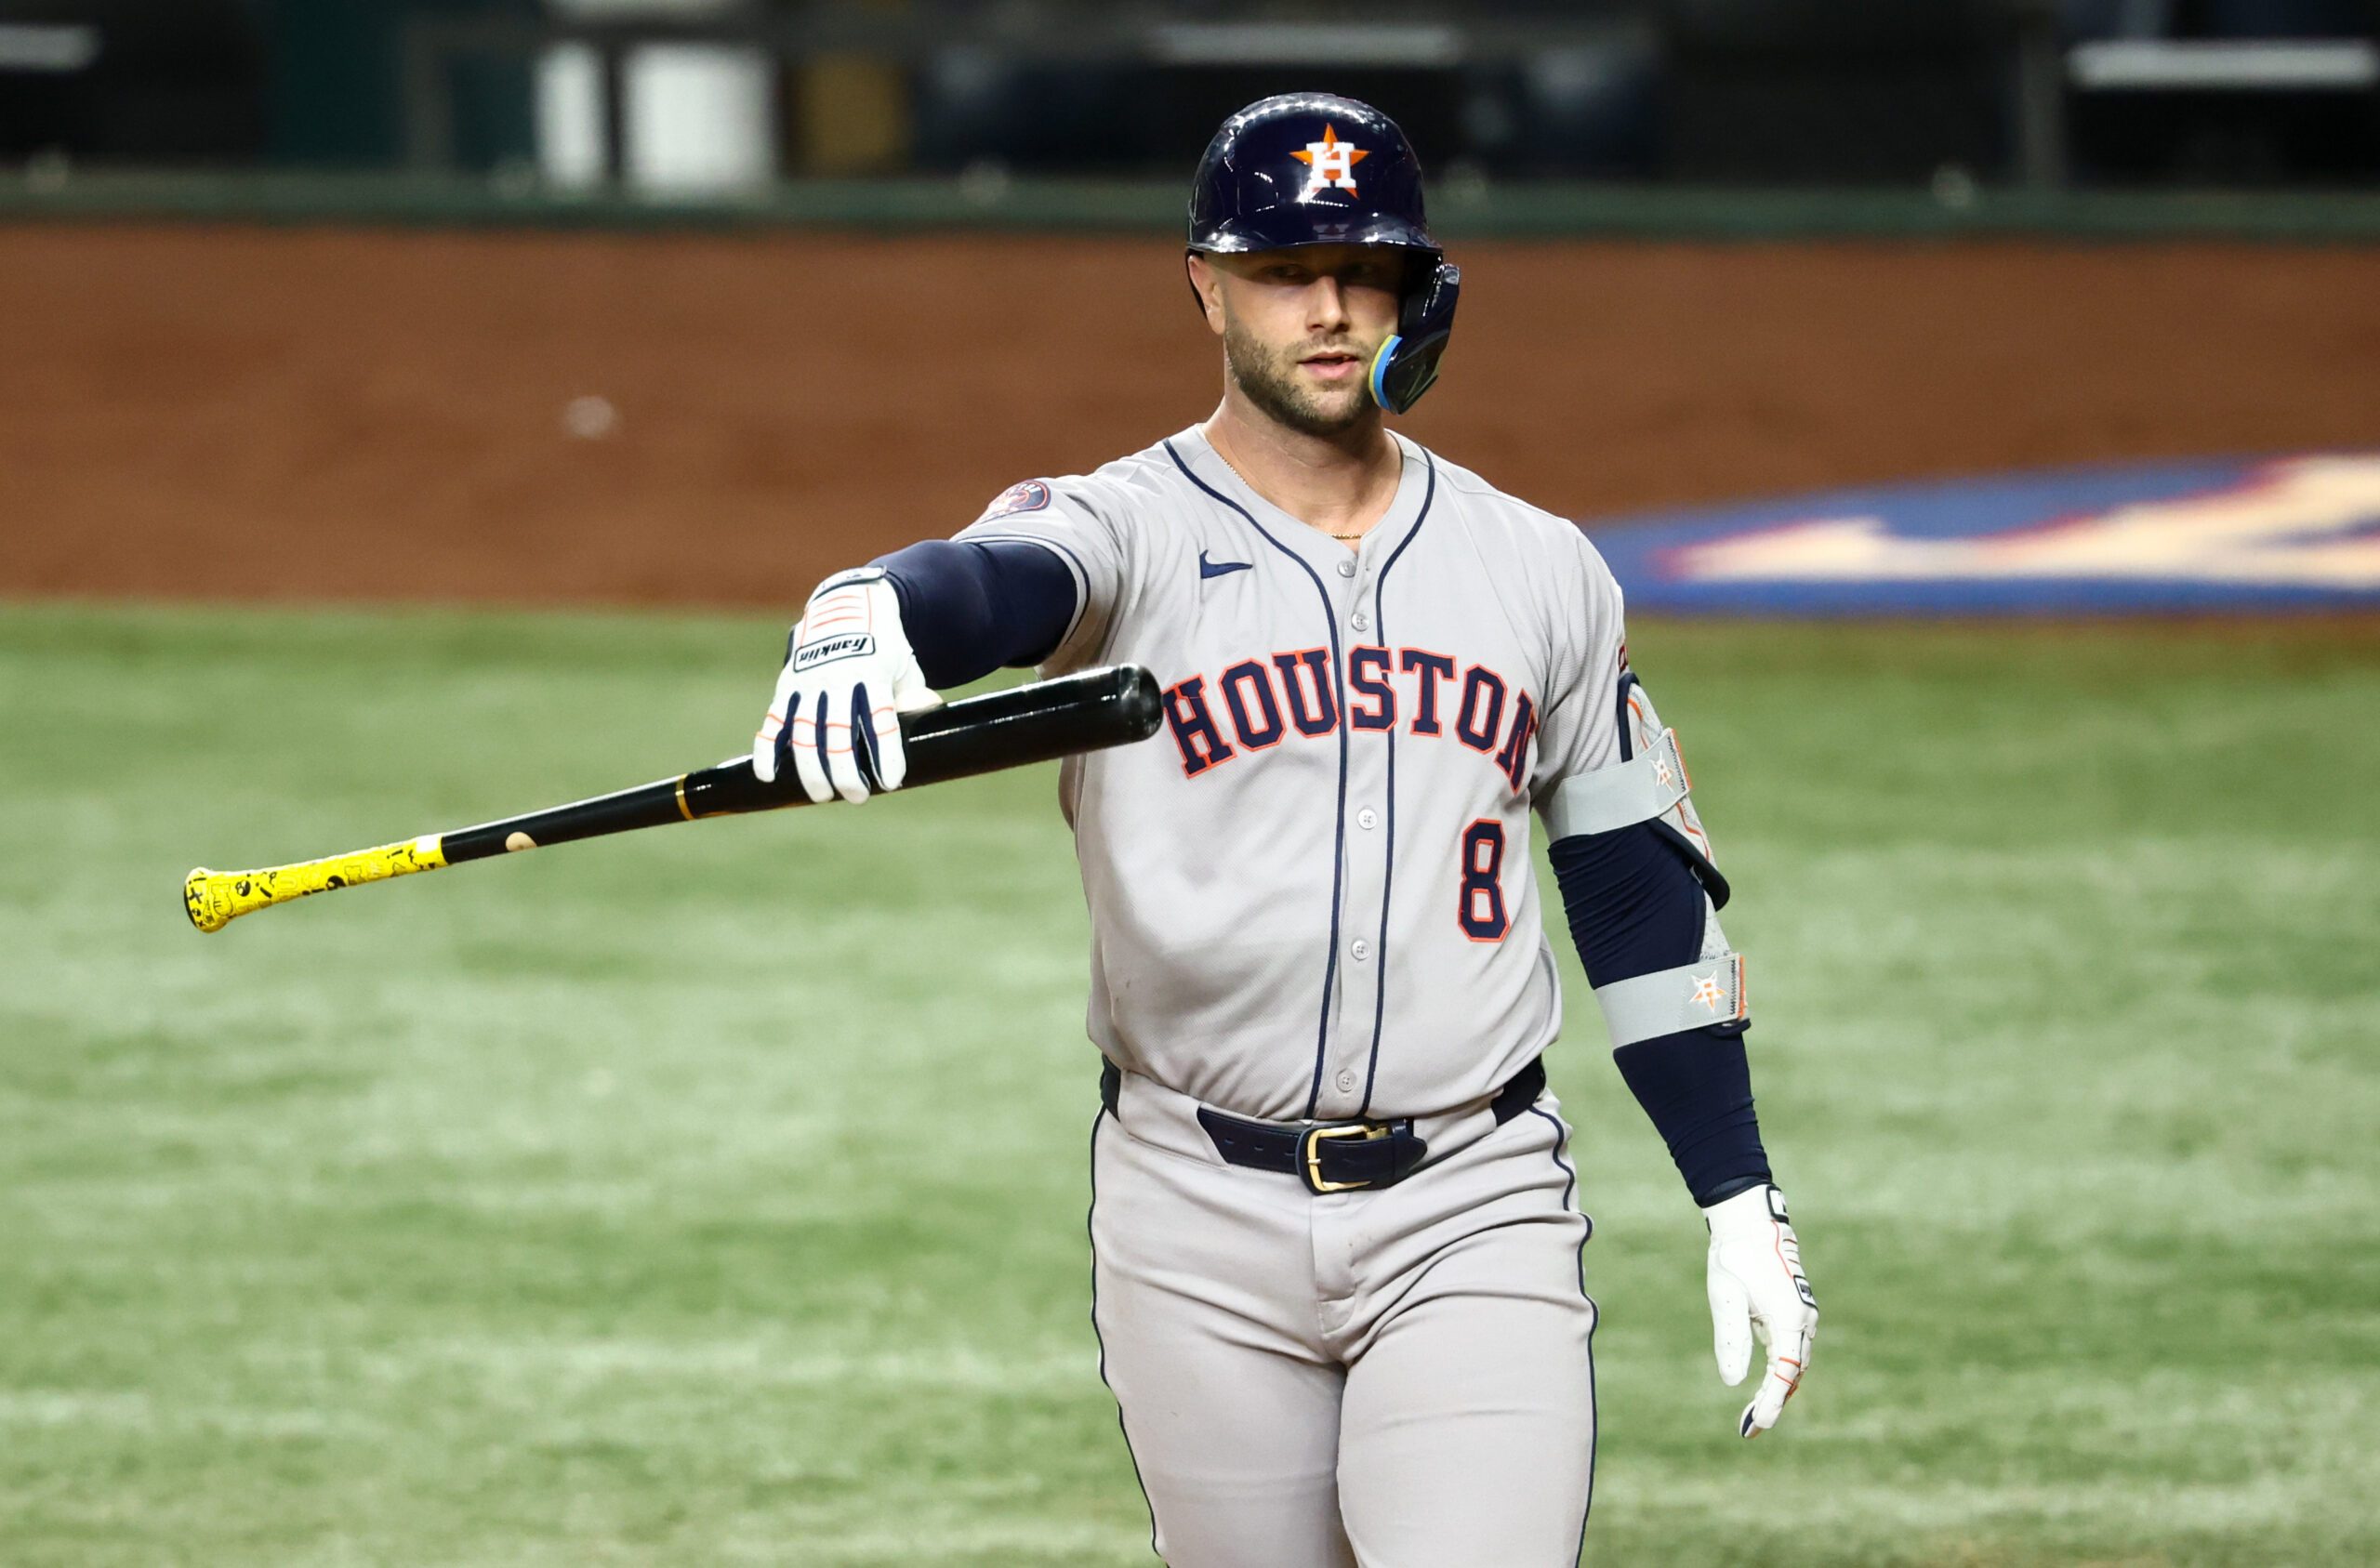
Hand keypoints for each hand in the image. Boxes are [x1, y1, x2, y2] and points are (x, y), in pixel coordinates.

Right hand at [752, 568, 938, 803]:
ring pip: (805, 732)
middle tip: (857, 797)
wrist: (845, 606)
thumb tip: (929, 715)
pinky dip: (767, 748)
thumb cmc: (883, 646)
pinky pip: (773, 719)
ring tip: (821, 796)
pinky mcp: (787, 684)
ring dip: (811, 768)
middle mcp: (838, 678)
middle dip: (847, 770)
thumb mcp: (905, 666)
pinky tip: (769, 775)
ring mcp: (809, 681)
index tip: (890, 782)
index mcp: (873, 673)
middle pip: (838, 734)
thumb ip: (914, 695)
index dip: (885, 754)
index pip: (880, 721)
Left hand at [1703, 1183, 1817, 1437]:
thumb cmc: (1734, 1259)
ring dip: (1777, 1390)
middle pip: (1792, 1373)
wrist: (1750, 1225)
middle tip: (1748, 1429)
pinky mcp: (1795, 1314)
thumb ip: (1731, 1339)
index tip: (1758, 1425)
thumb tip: (1734, 1383)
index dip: (1772, 1402)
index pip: (1784, 1372)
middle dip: (1773, 1402)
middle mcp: (1803, 1321)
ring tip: (1753, 1417)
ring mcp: (1803, 1317)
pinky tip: (1763, 1389)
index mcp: (1789, 1318)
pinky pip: (1791, 1352)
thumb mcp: (1726, 1298)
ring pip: (1794, 1365)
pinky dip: (1780, 1373)